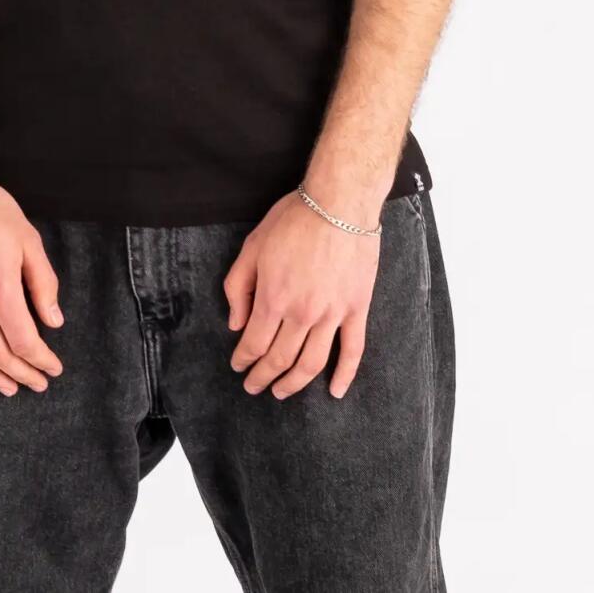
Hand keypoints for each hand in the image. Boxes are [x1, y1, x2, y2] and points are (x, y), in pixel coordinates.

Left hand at [222, 190, 380, 399]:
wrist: (340, 202)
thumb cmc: (294, 219)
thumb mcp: (253, 246)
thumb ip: (239, 286)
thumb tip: (236, 323)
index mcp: (273, 297)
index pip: (254, 342)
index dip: (243, 359)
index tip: (238, 366)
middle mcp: (302, 313)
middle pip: (280, 358)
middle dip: (262, 376)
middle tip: (254, 386)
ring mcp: (333, 314)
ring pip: (311, 363)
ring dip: (294, 383)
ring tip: (281, 392)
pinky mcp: (357, 309)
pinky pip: (353, 350)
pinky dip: (344, 375)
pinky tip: (335, 392)